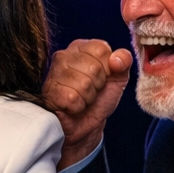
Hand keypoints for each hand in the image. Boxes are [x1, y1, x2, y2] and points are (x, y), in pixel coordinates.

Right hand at [43, 40, 131, 169]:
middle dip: (98, 85)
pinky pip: (73, 98)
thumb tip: (117, 59)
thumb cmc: (99, 99)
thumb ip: (124, 61)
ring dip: (88, 97)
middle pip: (94, 67)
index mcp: (80, 47)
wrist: (85, 124)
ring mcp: (53, 73)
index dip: (108, 67)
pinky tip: (72, 106)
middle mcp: (63, 56)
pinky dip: (78, 106)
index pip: (101, 49)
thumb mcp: (118, 78)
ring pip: (84, 84)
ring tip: (81, 98)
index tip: (102, 77)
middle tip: (90, 91)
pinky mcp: (49, 92)